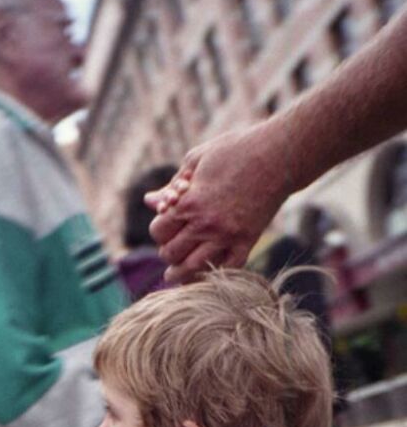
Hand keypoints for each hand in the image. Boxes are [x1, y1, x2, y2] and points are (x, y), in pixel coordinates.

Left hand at [145, 121, 288, 283]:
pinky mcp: (247, 241)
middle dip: (167, 252)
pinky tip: (206, 273)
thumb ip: (172, 185)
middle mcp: (205, 223)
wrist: (278, 155)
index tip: (164, 228)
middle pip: (171, 253)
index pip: (158, 231)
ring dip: (181, 273)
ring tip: (174, 276)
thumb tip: (149, 201)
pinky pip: (227, 268)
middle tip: (170, 251)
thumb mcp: (196, 160)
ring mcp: (227, 235)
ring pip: (194, 268)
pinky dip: (214, 273)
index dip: (158, 230)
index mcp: (189, 202)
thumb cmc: (235, 150)